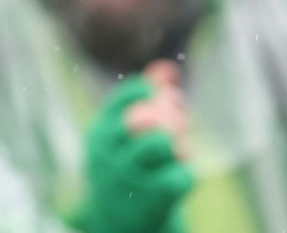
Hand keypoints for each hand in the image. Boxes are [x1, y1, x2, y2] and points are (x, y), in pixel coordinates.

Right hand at [80, 59, 193, 232]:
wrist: (117, 226)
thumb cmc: (126, 170)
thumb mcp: (123, 137)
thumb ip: (145, 100)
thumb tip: (169, 69)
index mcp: (100, 134)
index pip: (124, 99)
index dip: (149, 90)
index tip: (164, 95)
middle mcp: (110, 154)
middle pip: (145, 118)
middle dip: (171, 113)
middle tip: (182, 119)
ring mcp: (131, 178)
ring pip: (163, 144)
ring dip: (180, 142)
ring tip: (182, 147)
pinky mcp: (153, 200)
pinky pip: (180, 175)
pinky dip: (186, 171)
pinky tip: (180, 173)